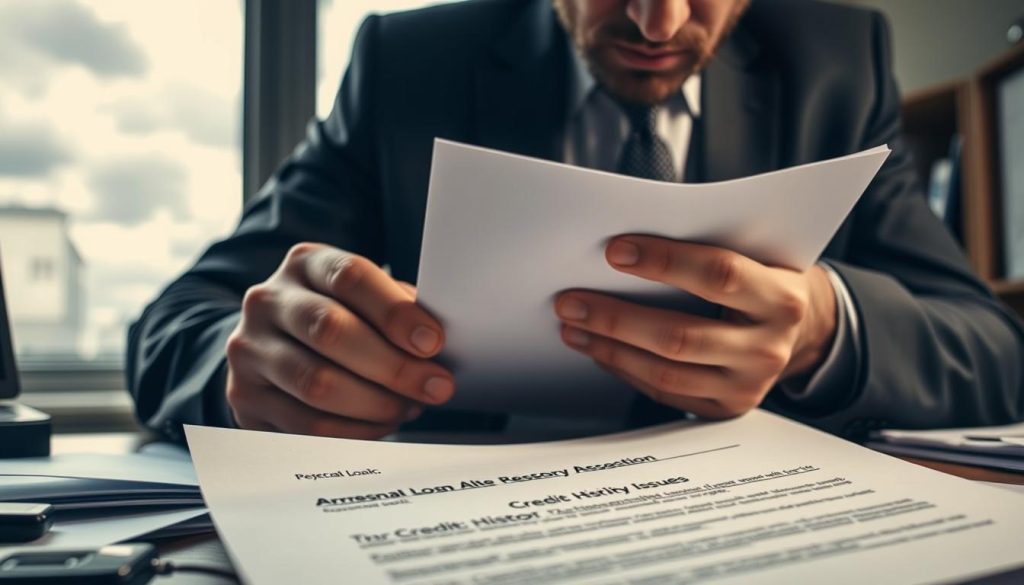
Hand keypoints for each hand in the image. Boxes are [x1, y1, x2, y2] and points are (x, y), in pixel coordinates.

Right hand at [225, 243, 453, 438]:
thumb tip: (441, 346)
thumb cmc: (342, 320)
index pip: (350, 276)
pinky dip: (355, 432)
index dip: (395, 312)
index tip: (434, 342)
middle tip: (436, 386)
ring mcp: (248, 350)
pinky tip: (381, 425)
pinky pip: (305, 426)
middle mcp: (267, 301)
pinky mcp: (244, 399)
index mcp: (305, 263)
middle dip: (394, 366)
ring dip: (377, 404)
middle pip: (331, 332)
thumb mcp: (367, 301)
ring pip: (317, 384)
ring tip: (410, 406)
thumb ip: (399, 312)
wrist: (274, 347)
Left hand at [554, 236, 836, 419]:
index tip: (614, 250)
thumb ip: (706, 246)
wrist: (800, 328)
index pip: (718, 275)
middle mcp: (769, 349)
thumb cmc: (761, 278)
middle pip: (680, 336)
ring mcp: (748, 387)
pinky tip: (599, 349)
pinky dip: (625, 369)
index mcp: (783, 298)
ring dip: (610, 348)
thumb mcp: (754, 254)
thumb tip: (622, 248)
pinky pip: (665, 393)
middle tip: (570, 301)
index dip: (663, 262)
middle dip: (616, 318)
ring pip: (665, 372)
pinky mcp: (725, 409)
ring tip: (573, 326)